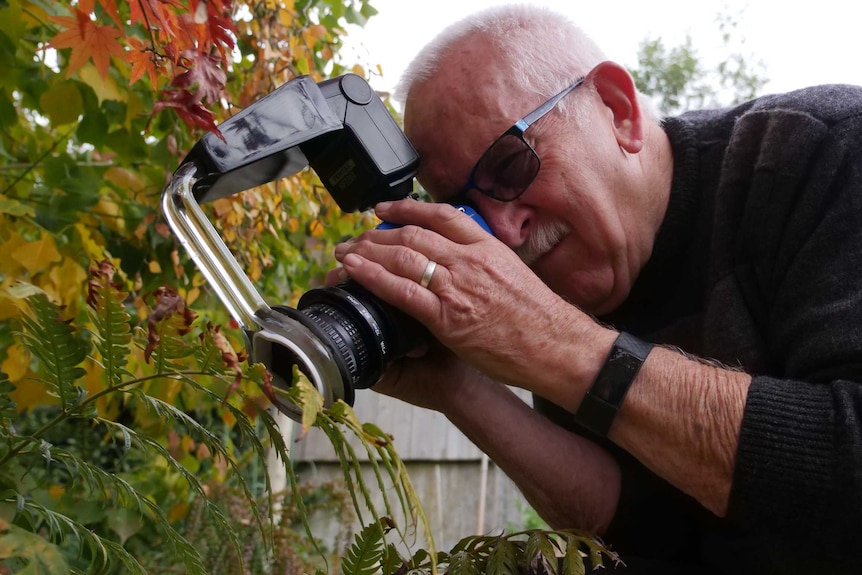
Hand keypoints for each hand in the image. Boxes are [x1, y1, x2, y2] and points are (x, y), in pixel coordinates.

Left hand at [333, 199, 610, 395]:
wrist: (556, 346)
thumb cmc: (539, 318)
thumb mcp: (514, 275)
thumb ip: (484, 264)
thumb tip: (461, 264)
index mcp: (487, 246)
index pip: (441, 215)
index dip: (407, 207)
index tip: (385, 208)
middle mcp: (469, 259)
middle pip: (413, 233)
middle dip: (377, 233)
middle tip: (355, 237)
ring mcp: (457, 286)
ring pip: (402, 257)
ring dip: (367, 252)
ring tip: (346, 253)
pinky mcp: (448, 316)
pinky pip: (402, 290)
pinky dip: (373, 277)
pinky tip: (354, 271)